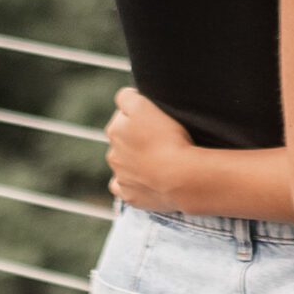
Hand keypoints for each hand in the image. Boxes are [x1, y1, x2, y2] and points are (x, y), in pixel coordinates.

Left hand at [106, 87, 192, 210]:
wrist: (180, 177)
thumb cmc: (167, 138)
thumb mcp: (144, 105)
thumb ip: (127, 98)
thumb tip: (123, 98)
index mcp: (115, 129)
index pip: (124, 110)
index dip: (140, 110)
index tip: (156, 116)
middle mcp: (113, 153)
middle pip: (123, 138)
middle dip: (136, 136)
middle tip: (160, 137)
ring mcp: (121, 176)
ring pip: (124, 162)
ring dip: (135, 159)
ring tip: (160, 159)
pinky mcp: (129, 196)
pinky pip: (125, 187)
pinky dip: (133, 182)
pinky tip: (147, 179)